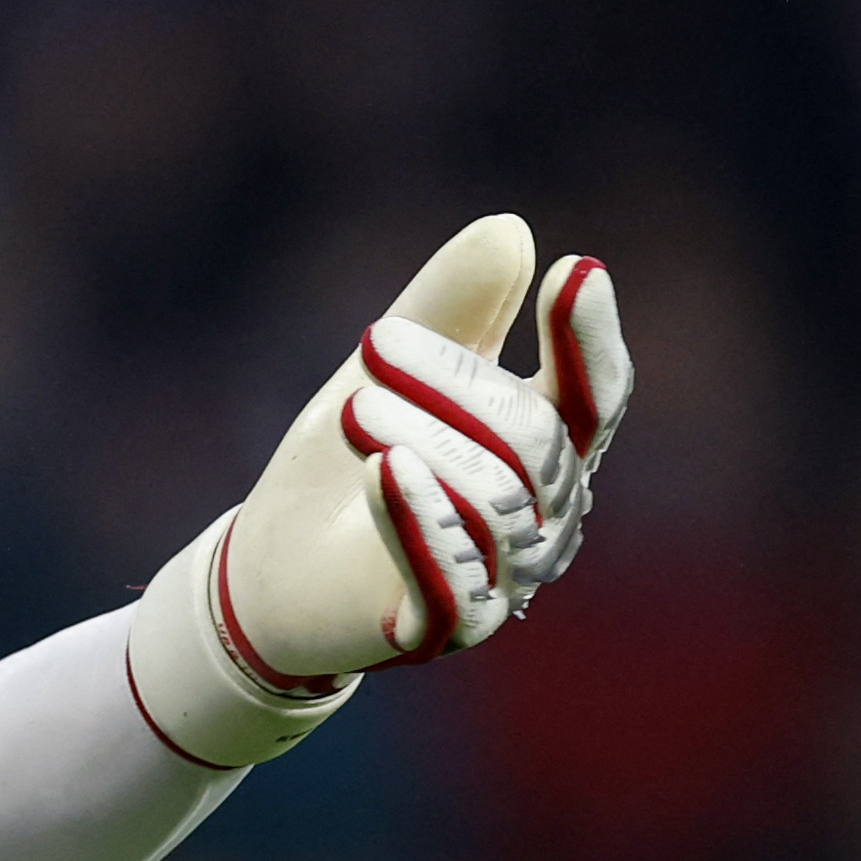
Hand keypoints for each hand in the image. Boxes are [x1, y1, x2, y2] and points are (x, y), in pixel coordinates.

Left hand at [127, 216, 633, 769]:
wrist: (266, 569)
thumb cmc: (342, 463)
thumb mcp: (383, 373)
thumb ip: (448, 310)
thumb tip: (511, 229)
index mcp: (543, 455)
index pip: (594, 397)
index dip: (589, 340)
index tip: (577, 269)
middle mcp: (541, 520)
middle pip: (533, 441)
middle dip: (457, 382)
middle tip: (373, 340)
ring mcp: (501, 583)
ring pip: (495, 503)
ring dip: (425, 442)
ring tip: (353, 406)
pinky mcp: (441, 631)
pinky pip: (452, 584)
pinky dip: (421, 521)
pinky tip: (388, 469)